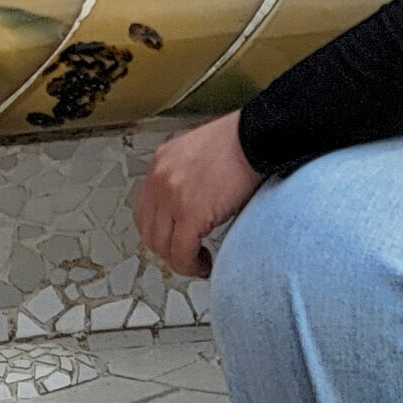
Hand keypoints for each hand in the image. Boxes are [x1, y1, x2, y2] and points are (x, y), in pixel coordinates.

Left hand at [135, 112, 261, 278]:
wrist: (257, 136)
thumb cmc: (240, 141)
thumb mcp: (200, 152)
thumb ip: (186, 175)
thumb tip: (192, 202)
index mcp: (161, 162)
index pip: (144, 209)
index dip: (159, 231)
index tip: (173, 239)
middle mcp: (159, 179)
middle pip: (149, 231)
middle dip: (167, 249)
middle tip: (186, 254)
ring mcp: (172, 198)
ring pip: (162, 246)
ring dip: (179, 260)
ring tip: (197, 261)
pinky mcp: (191, 215)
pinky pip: (182, 254)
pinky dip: (191, 266)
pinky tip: (205, 264)